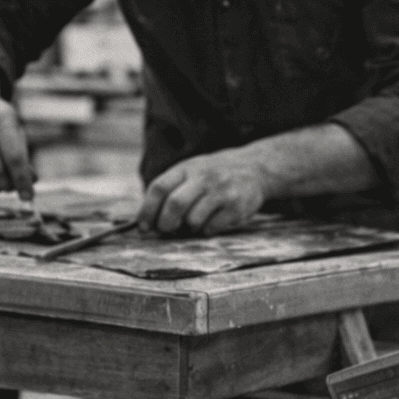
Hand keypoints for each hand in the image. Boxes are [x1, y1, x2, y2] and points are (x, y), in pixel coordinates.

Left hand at [138, 148, 266, 235]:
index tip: (143, 227)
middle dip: (165, 224)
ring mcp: (221, 191)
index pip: (159, 188)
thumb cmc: (213, 175)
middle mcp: (204, 177)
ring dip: (187, 229)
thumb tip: (146, 222)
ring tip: (192, 223)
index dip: (147, 210)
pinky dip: (205, 231)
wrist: (254, 168)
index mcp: (186, 168)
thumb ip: (170, 190)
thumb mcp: (191, 171)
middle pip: (174, 205)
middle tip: (165, 230)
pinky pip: (211, 229)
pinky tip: (211, 221)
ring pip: (193, 221)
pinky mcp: (236, 207)